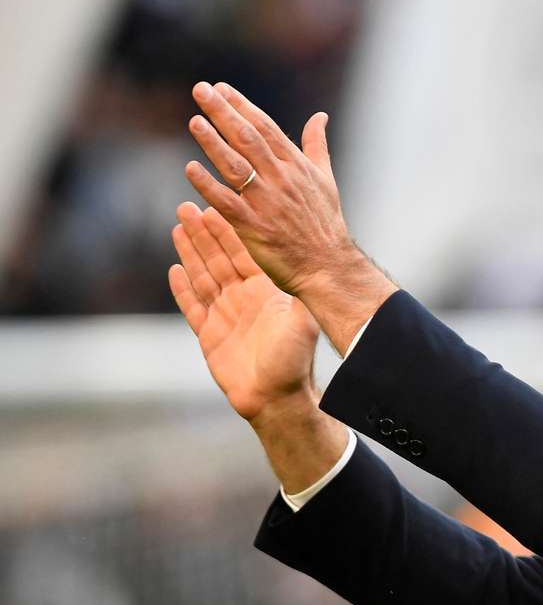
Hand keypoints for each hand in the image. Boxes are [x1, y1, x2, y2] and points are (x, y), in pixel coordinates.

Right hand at [168, 201, 319, 422]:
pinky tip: (174, 270)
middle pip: (217, 259)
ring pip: (202, 277)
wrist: (276, 398)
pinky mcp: (210, 336)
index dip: (227, 232)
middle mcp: (243, 299)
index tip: (214, 207)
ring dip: (190, 253)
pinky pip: (193, 307)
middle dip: (202, 234)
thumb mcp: (301, 322)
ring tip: (178, 227)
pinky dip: (183, 289)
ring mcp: (225, 316)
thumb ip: (295, 295)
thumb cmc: (294, 362)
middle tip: (186, 206)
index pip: (241, 254)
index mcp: (264, 292)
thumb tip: (305, 266)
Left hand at [184, 81, 355, 294]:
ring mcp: (266, 202)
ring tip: (195, 122)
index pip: (265, 128)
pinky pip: (226, 201)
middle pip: (247, 138)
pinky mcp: (253, 226)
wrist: (327, 265)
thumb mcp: (326, 179)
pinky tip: (190, 169)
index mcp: (296, 166)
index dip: (242, 106)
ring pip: (235, 165)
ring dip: (213, 142)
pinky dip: (207, 185)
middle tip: (201, 90)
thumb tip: (320, 116)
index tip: (221, 88)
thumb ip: (317, 145)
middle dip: (223, 112)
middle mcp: (281, 179)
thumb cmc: (325, 223)